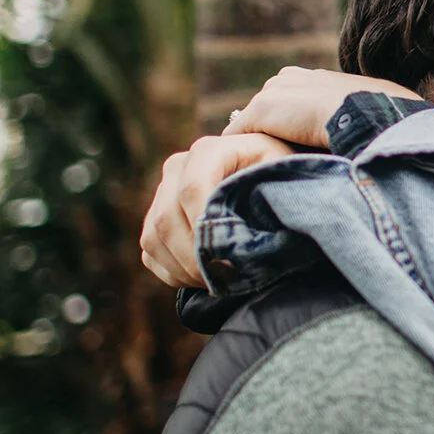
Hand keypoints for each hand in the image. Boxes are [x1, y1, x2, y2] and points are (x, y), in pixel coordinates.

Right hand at [140, 133, 296, 287]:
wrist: (267, 174)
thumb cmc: (280, 176)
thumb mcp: (282, 178)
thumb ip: (268, 198)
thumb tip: (247, 240)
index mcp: (208, 151)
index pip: (192, 189)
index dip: (205, 226)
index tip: (228, 256)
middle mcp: (177, 168)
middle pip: (167, 219)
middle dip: (195, 257)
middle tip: (225, 280)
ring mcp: (162, 192)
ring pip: (153, 238)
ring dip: (183, 269)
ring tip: (218, 282)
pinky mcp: (155, 218)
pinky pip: (151, 253)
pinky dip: (174, 274)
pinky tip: (204, 280)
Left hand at [224, 66, 415, 150]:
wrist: (368, 114)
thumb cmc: (379, 118)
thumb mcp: (365, 113)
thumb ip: (348, 118)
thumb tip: (348, 141)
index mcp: (314, 77)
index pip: (290, 103)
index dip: (292, 127)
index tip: (299, 149)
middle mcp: (288, 78)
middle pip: (267, 112)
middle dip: (272, 134)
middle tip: (278, 160)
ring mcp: (271, 93)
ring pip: (253, 125)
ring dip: (259, 144)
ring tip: (264, 168)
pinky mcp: (259, 112)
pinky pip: (237, 135)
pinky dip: (243, 153)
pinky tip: (251, 169)